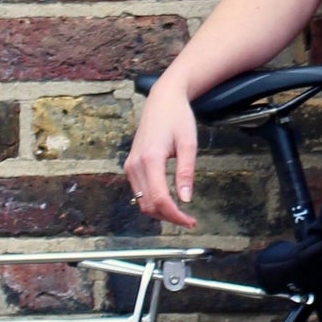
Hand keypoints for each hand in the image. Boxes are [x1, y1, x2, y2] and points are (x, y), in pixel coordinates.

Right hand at [123, 81, 199, 228]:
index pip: (159, 199)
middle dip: (169, 217)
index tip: (190, 222)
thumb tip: (186, 199)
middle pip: (148, 205)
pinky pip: (139, 192)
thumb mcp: (188, 143)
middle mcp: (135, 165)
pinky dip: (153, 202)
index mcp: (150, 159)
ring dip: (160, 212)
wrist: (161, 100)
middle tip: (189, 221)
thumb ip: (186, 172)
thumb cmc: (178, 117)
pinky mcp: (130, 165)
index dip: (175, 215)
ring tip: (181, 214)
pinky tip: (169, 202)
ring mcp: (130, 165)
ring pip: (141, 201)